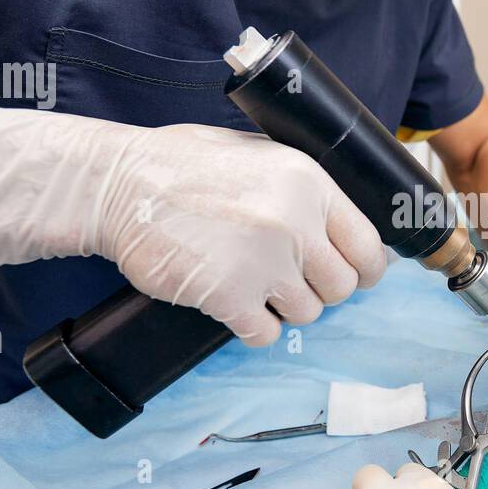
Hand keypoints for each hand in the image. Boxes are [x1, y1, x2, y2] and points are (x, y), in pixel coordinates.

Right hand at [0, 103, 385, 344]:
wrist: (120, 184)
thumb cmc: (182, 165)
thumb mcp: (257, 154)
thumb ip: (300, 189)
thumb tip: (336, 224)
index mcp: (309, 185)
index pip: (368, 246)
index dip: (365, 268)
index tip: (355, 276)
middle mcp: (295, 223)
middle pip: (342, 287)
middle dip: (319, 289)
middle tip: (288, 280)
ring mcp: (264, 263)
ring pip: (308, 313)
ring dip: (283, 308)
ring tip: (252, 285)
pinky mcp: (230, 297)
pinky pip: (267, 334)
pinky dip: (254, 327)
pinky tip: (234, 306)